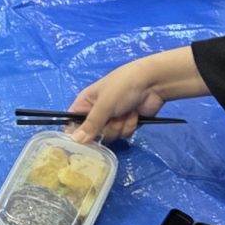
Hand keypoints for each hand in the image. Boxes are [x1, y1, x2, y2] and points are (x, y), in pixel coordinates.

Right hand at [67, 46, 205, 143]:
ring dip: (120, 125)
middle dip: (105, 128)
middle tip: (112, 118)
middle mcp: (97, 111)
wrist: (152, 83)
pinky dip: (130, 125)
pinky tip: (134, 114)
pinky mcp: (126, 123)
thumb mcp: (104, 104)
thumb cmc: (123, 87)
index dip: (74, 132)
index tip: (81, 141)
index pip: (72, 121)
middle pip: (93, 133)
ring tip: (126, 112)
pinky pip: (123, 134)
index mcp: (86, 102)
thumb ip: (90, 124)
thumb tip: (75, 140)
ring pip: (110, 135)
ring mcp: (113, 118)